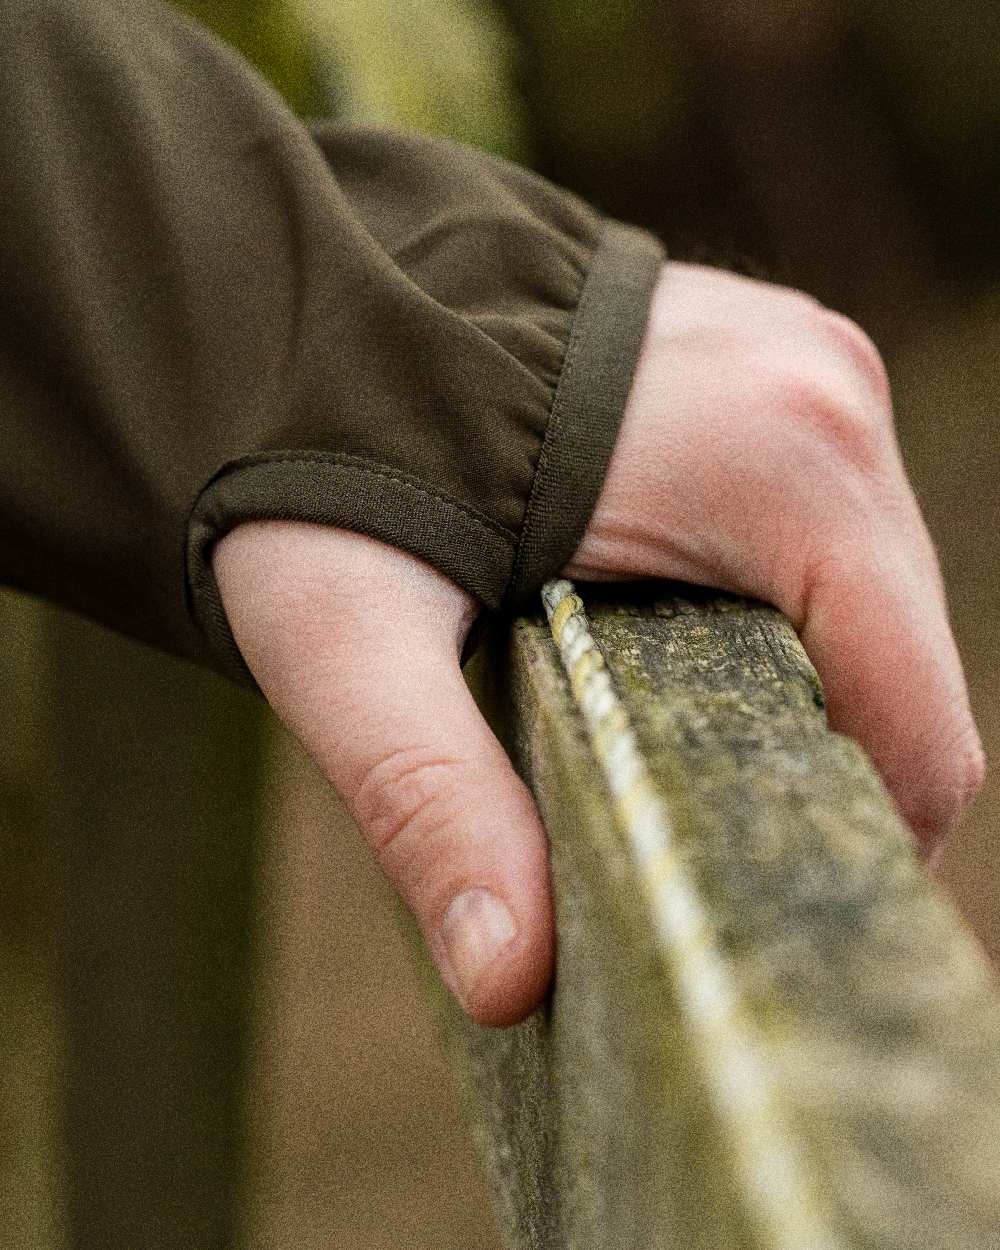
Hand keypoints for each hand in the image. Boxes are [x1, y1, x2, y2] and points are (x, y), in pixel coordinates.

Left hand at [213, 261, 983, 1027]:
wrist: (298, 294)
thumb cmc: (315, 448)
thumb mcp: (351, 639)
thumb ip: (433, 805)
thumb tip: (508, 978)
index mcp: (783, 463)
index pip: (916, 725)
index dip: (847, 846)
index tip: (736, 901)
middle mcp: (829, 398)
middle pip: (900, 668)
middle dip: (809, 771)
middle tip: (679, 837)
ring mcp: (809, 368)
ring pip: (868, 603)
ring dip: (791, 691)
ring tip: (667, 745)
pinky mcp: (773, 369)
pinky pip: (824, 534)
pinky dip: (774, 614)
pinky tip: (674, 649)